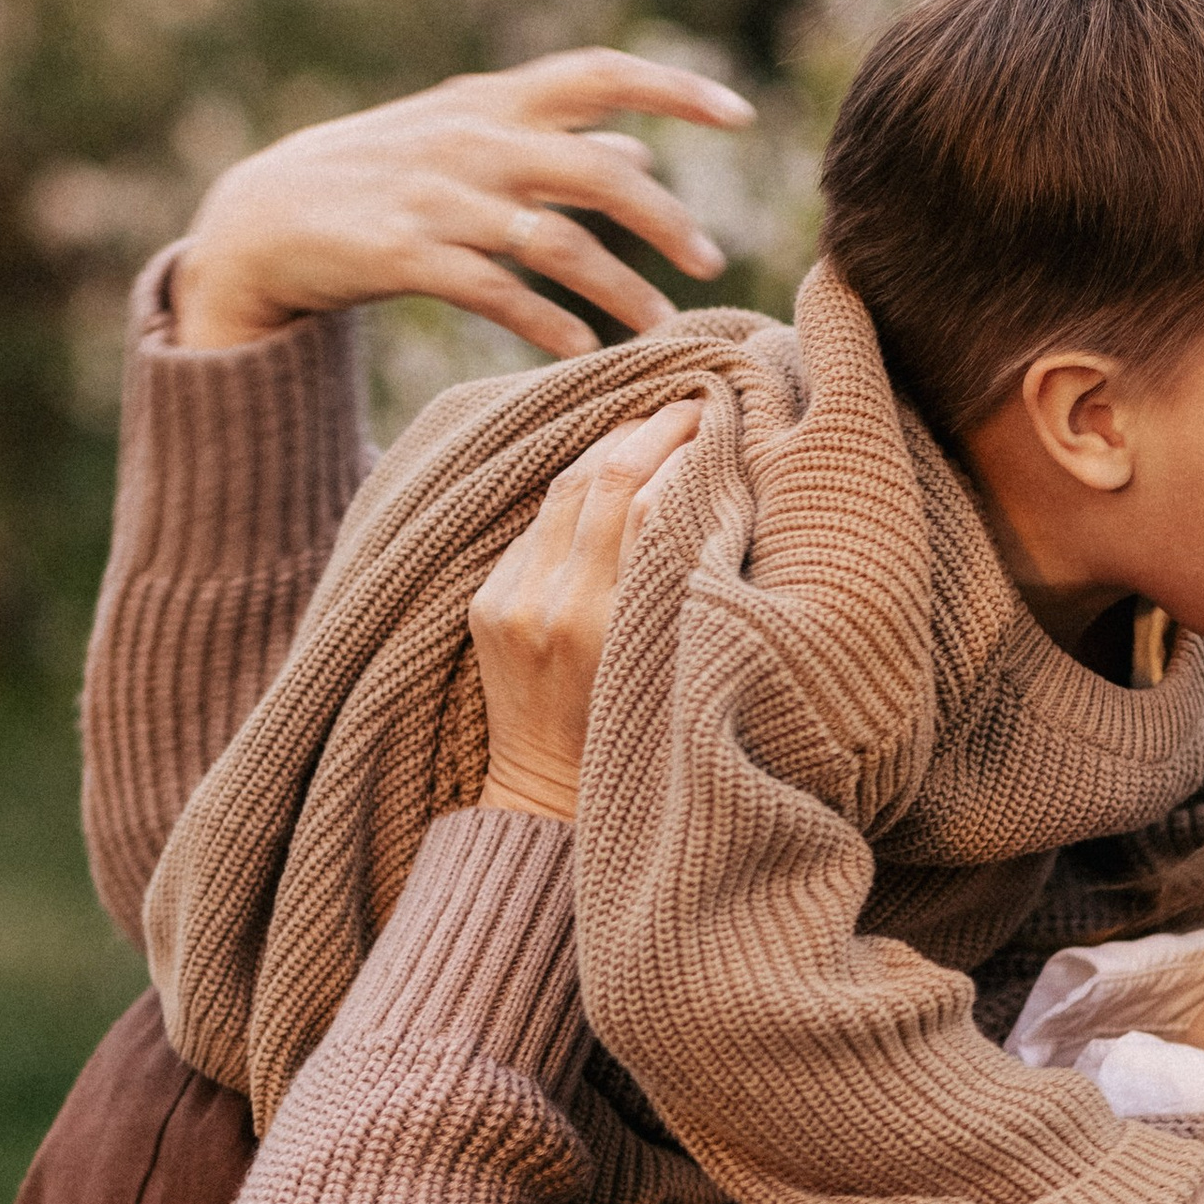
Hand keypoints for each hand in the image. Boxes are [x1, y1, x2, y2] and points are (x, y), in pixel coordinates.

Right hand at [170, 50, 755, 358]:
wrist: (263, 216)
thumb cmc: (380, 174)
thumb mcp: (466, 140)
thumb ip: (556, 142)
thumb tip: (643, 144)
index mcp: (493, 101)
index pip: (599, 73)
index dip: (674, 86)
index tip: (742, 114)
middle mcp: (474, 139)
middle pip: (597, 171)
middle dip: (665, 219)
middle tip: (711, 263)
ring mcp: (437, 196)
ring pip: (554, 241)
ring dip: (618, 287)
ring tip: (661, 327)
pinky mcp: (403, 253)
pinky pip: (493, 291)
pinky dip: (546, 320)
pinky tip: (583, 348)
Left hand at [469, 403, 705, 820]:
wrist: (548, 799)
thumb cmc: (641, 735)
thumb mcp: (676, 659)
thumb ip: (686, 576)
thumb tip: (714, 482)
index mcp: (609, 623)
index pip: (647, 497)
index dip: (684, 444)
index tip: (718, 417)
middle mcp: (552, 604)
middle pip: (603, 476)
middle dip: (651, 429)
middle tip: (691, 404)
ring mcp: (509, 600)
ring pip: (564, 486)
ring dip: (611, 446)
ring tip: (653, 426)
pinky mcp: (485, 601)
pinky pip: (536, 523)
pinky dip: (576, 491)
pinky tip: (607, 474)